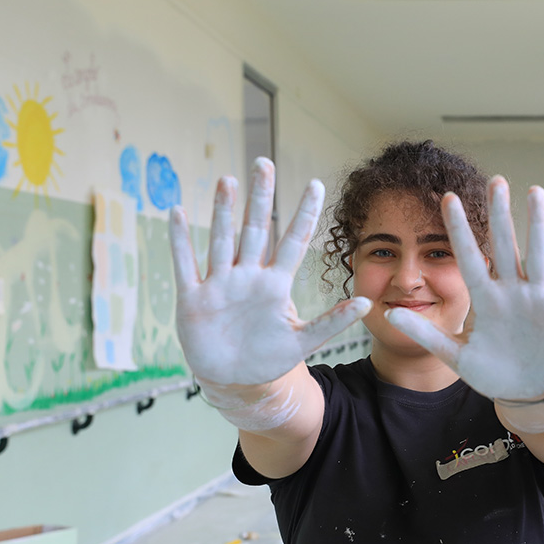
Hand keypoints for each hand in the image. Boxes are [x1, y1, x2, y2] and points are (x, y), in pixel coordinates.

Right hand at [169, 158, 370, 386]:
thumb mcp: (304, 341)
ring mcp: (220, 285)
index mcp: (276, 284)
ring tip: (227, 180)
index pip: (293, 241)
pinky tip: (177, 211)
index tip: (316, 184)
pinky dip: (180, 241)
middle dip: (260, 199)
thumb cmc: (269, 357)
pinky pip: (186, 265)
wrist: (235, 380)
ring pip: (221, 241)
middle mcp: (248, 276)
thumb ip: (331, 322)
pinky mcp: (194, 299)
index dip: (304, 214)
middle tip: (264, 163)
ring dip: (222, 212)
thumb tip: (365, 303)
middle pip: (255, 230)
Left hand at [386, 177, 543, 400]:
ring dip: (539, 224)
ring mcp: (537, 300)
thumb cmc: (490, 372)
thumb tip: (390, 314)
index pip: (470, 257)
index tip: (447, 199)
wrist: (524, 392)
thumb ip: (426, 334)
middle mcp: (512, 293)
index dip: (460, 230)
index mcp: (486, 300)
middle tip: (498, 181)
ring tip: (536, 191)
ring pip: (538, 254)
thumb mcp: (455, 356)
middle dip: (502, 215)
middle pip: (506, 247)